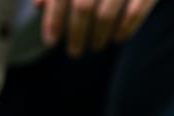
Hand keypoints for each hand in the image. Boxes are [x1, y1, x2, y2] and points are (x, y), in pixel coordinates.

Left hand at [36, 0, 157, 56]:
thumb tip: (38, 5)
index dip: (53, 20)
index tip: (50, 42)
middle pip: (83, 7)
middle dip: (76, 34)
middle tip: (74, 53)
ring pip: (105, 14)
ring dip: (99, 36)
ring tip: (95, 47)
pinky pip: (135, 12)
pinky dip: (126, 28)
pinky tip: (119, 39)